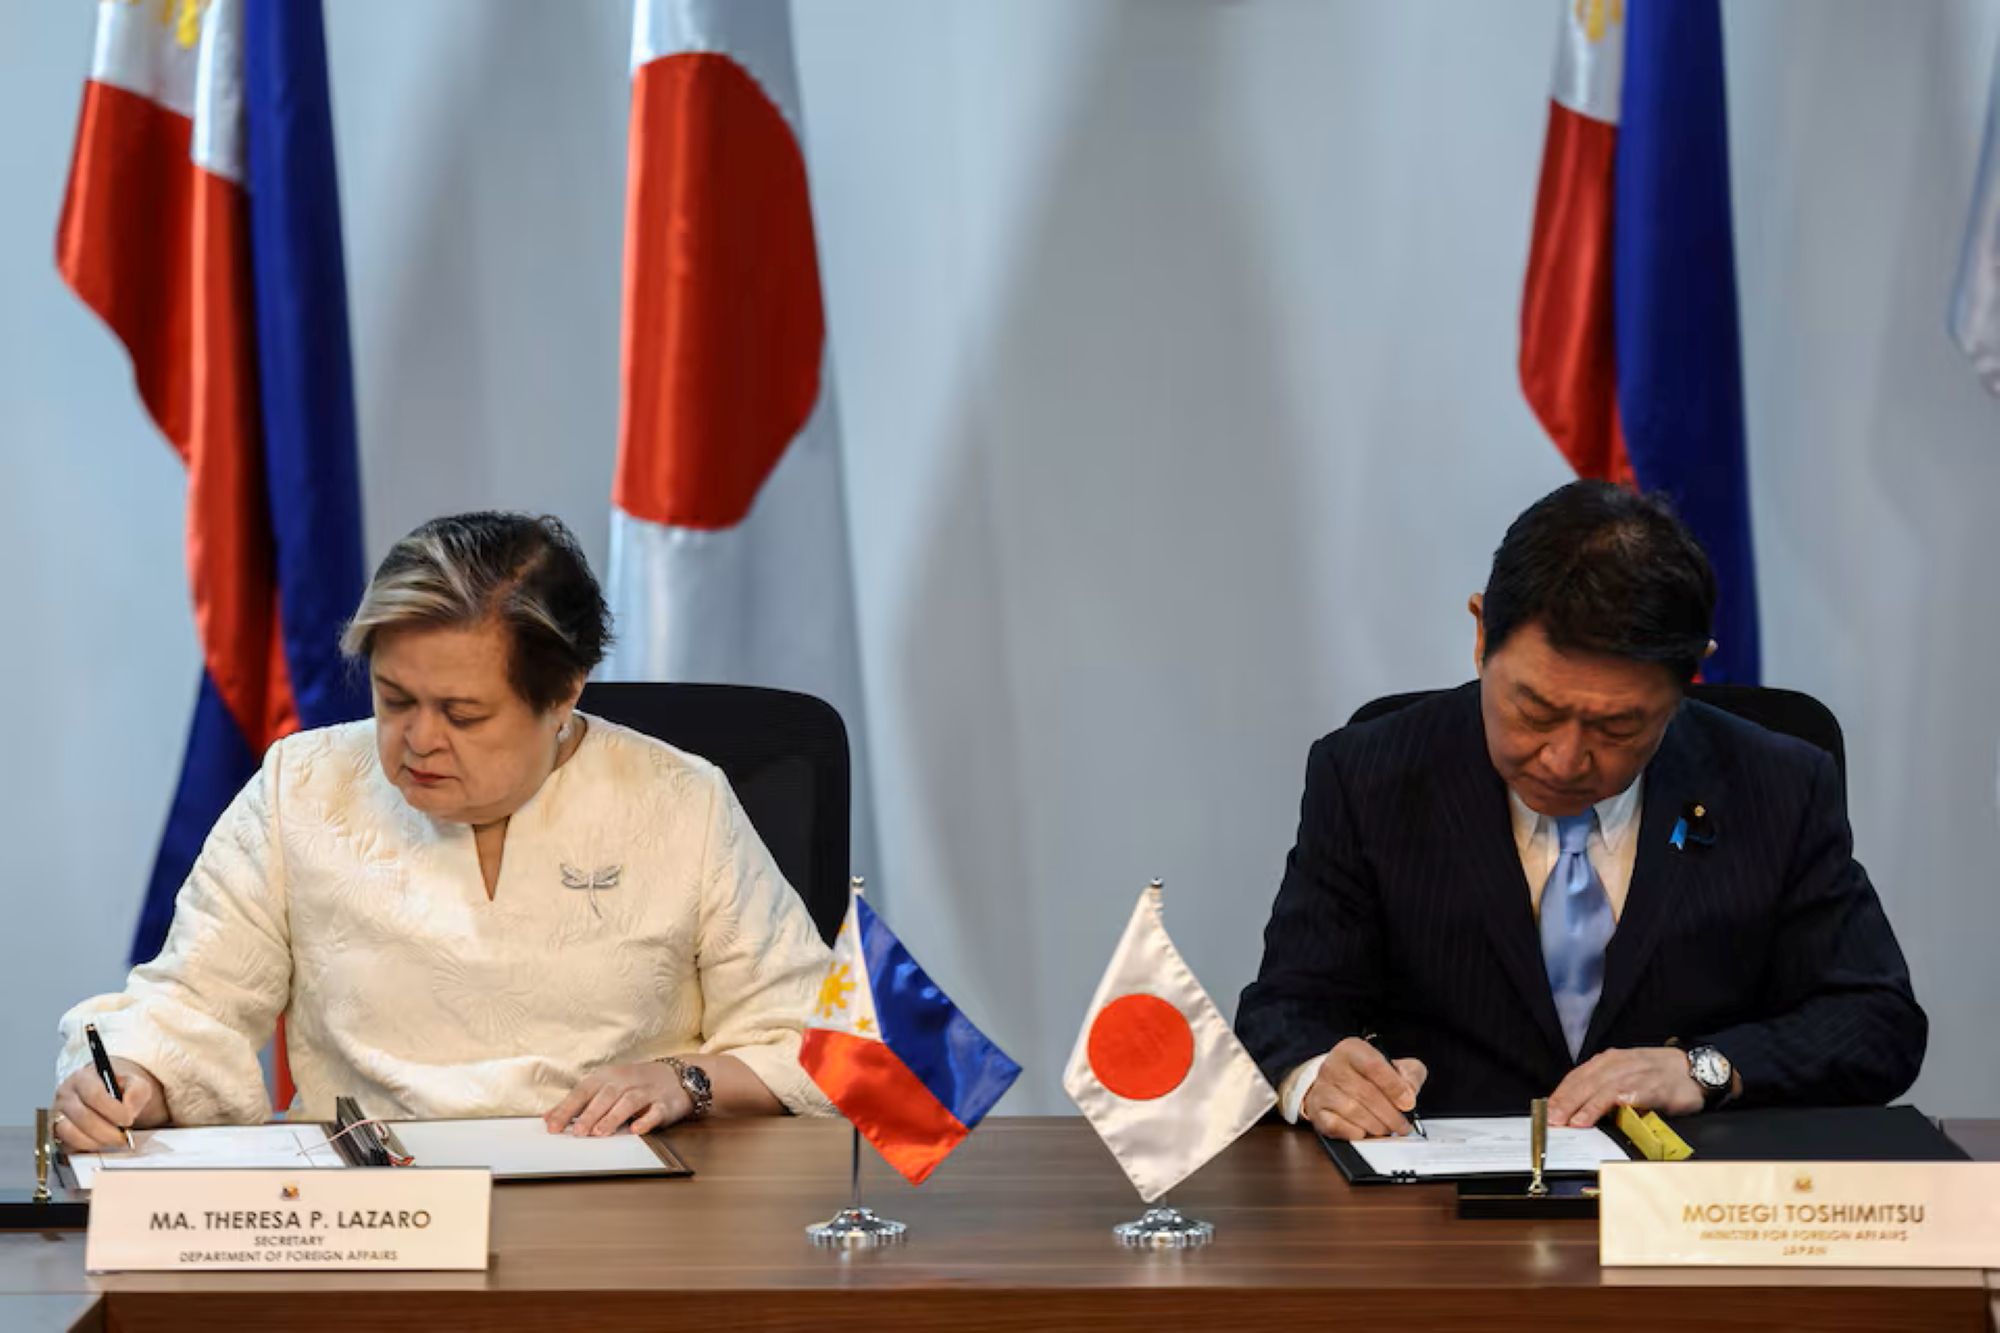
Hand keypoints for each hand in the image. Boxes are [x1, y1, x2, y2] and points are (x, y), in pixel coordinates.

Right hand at [52, 1059, 166, 1149]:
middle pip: (82, 1117)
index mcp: (82, 1078)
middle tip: (124, 1136)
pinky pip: (67, 1145)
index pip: (93, 1094)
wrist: (108, 1094)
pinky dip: (86, 1147)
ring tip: (114, 1140)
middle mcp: (65, 1095)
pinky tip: (102, 1143)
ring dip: (96, 1141)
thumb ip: (136, 1092)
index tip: (128, 1120)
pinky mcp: (56, 1132)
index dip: (113, 1110)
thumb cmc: (118, 1088)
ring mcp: (57, 1114)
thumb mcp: (134, 1083)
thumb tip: (128, 1109)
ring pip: (70, 1133)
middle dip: (107, 1131)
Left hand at [544, 1062, 690, 1136]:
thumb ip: (578, 1103)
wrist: (678, 1075)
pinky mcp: (666, 1103)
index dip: (567, 1108)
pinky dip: (646, 1120)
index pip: (583, 1091)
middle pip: (606, 1095)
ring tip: (599, 1133)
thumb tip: (548, 1118)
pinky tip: (636, 1129)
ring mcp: (647, 1091)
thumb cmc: (633, 1085)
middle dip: (590, 1114)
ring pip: (629, 1102)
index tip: (552, 1126)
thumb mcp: (605, 1087)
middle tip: (577, 1133)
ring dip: (613, 1117)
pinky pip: (656, 1111)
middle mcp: (626, 1081)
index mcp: (607, 1076)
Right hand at [1301, 1037, 1427, 1140]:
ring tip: (1387, 1129)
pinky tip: (1366, 1131)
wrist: (1334, 1083)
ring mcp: (1322, 1089)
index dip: (1394, 1087)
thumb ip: (1410, 1075)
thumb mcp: (1394, 1066)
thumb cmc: (1367, 1076)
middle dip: (1390, 1114)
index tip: (1409, 1103)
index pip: (1374, 1066)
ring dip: (1376, 1125)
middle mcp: (1333, 1066)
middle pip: (1366, 1093)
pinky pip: (1338, 1126)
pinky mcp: (1316, 1111)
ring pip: (1353, 1111)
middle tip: (1403, 1125)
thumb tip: (1409, 1095)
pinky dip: (1356, 1132)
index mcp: (1352, 1050)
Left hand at [1546, 1047, 1702, 1126]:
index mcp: (1609, 1061)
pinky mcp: (1647, 1086)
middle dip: (1562, 1102)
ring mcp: (1632, 1073)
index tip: (1545, 1110)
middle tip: (1548, 1120)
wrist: (1694, 1069)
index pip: (1577, 1077)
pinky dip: (1600, 1107)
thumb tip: (1579, 1109)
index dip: (1560, 1094)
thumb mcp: (1628, 1076)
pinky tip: (1588, 1119)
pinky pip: (1619, 1096)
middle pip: (1581, 1082)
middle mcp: (1616, 1063)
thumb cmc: (1659, 1076)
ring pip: (1596, 1088)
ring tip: (1564, 1123)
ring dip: (1577, 1106)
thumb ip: (1606, 1088)